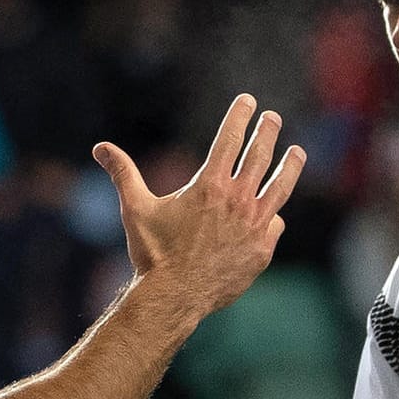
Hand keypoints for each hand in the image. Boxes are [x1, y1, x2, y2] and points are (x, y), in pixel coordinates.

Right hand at [95, 94, 304, 315]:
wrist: (174, 297)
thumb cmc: (153, 253)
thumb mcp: (135, 209)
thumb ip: (123, 174)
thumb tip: (100, 147)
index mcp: (209, 185)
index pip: (230, 139)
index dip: (239, 116)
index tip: (248, 101)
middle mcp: (237, 200)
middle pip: (259, 157)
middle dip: (267, 132)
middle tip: (273, 118)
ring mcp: (254, 225)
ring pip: (280, 188)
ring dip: (290, 166)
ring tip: (298, 152)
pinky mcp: (262, 250)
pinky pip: (273, 225)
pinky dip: (272, 216)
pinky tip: (274, 213)